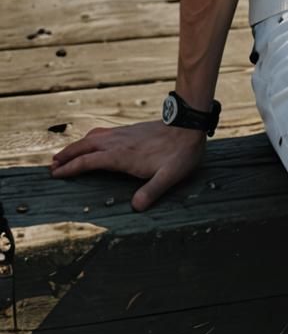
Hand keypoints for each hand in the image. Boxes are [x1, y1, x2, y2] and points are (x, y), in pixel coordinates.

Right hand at [49, 120, 205, 211]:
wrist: (188, 125)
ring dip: (76, 146)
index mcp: (122, 155)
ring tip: (64, 154)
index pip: (89, 161)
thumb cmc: (179, 153)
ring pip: (92, 138)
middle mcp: (118, 142)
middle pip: (85, 147)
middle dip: (67, 155)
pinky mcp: (129, 130)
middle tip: (52, 165)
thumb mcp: (169, 176)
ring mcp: (123, 134)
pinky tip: (91, 142)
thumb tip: (136, 208)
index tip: (56, 174)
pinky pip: (102, 133)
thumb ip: (152, 191)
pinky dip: (89, 139)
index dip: (71, 168)